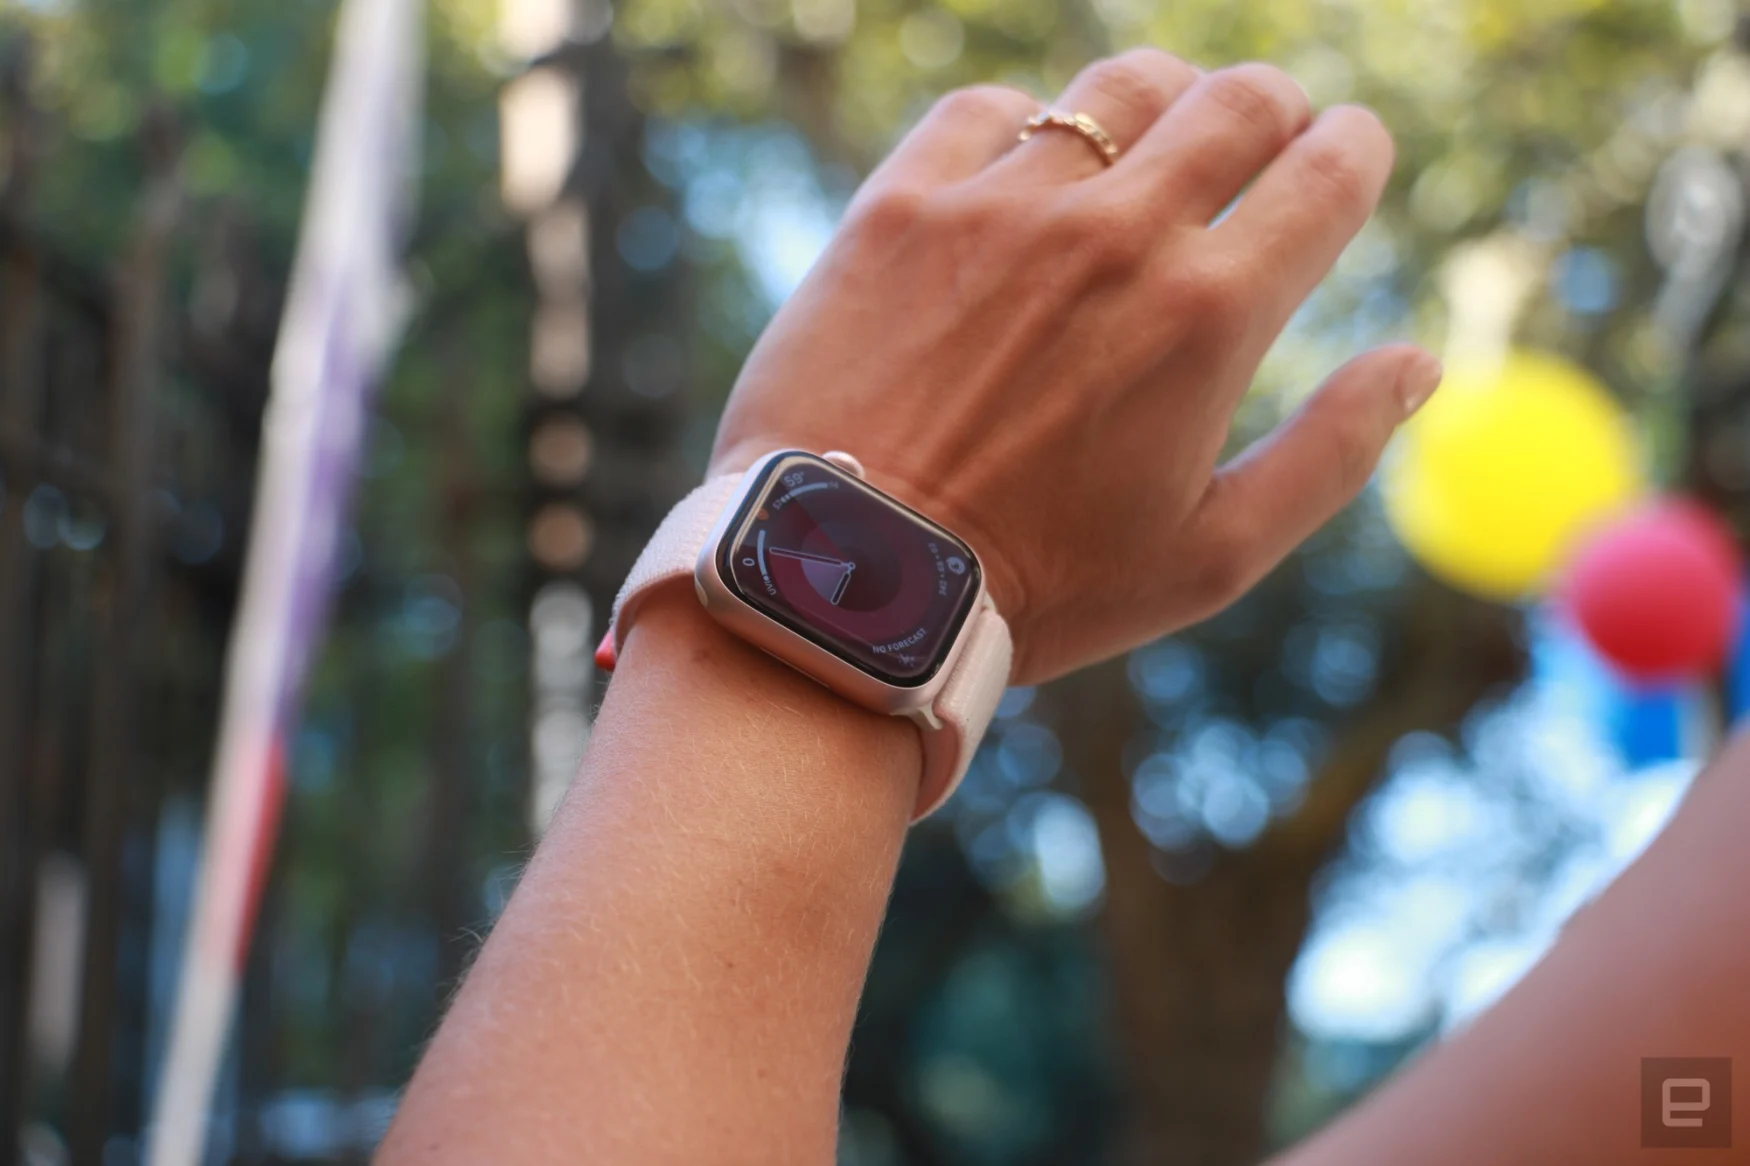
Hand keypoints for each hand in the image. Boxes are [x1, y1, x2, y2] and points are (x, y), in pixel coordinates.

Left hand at [711, 49, 1441, 683]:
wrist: (845, 579)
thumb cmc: (1038, 588)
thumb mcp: (1211, 558)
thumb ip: (1333, 454)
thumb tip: (1421, 362)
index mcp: (1210, 315)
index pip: (1329, 168)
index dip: (1354, 151)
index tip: (1344, 160)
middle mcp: (1115, 234)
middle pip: (1238, 99)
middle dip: (1273, 111)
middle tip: (1256, 148)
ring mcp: (1001, 206)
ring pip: (1119, 86)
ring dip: (1161, 104)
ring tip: (1149, 149)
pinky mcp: (901, 203)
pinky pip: (987, 108)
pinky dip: (1025, 126)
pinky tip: (1022, 179)